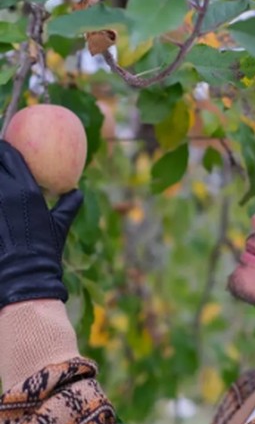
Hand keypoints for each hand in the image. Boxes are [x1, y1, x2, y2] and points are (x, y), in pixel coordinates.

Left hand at [0, 140, 82, 308]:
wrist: (23, 276)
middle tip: (0, 164)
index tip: (3, 148)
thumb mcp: (59, 227)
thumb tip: (76, 192)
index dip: (2, 148)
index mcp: (26, 189)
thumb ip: (68, 206)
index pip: (8, 154)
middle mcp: (5, 192)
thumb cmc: (44, 252)